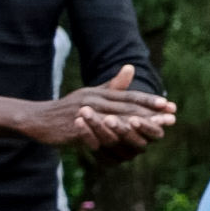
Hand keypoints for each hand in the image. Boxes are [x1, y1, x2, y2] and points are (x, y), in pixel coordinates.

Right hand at [22, 64, 175, 151]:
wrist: (38, 119)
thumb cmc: (69, 108)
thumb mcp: (91, 94)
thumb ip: (113, 85)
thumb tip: (131, 68)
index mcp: (99, 94)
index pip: (129, 97)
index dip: (150, 101)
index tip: (170, 106)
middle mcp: (92, 101)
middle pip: (125, 108)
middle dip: (150, 114)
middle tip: (171, 119)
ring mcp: (82, 114)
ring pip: (113, 120)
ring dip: (135, 125)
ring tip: (154, 129)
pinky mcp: (73, 127)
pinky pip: (94, 133)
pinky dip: (108, 136)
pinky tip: (124, 142)